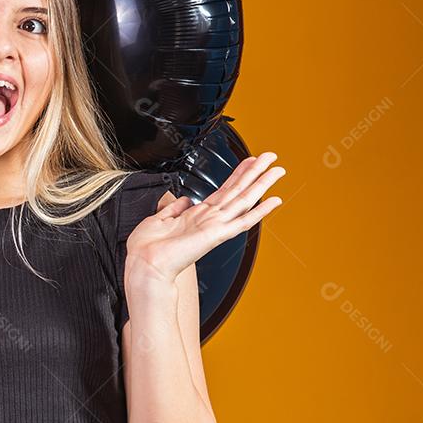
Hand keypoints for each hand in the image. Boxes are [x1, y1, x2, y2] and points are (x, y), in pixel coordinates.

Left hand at [126, 152, 285, 283]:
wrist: (145, 264)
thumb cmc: (148, 248)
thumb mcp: (159, 219)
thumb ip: (174, 208)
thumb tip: (185, 200)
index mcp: (197, 215)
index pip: (223, 190)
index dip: (237, 174)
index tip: (250, 160)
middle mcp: (209, 220)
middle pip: (238, 190)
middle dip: (255, 172)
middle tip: (271, 157)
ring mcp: (215, 227)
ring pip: (244, 200)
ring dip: (261, 183)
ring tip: (278, 170)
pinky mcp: (216, 235)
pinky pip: (242, 221)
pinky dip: (260, 211)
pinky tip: (274, 201)